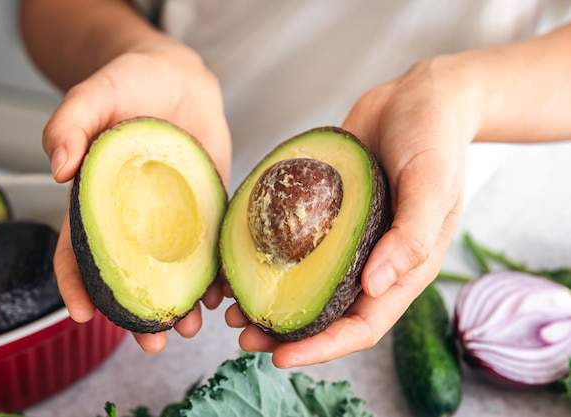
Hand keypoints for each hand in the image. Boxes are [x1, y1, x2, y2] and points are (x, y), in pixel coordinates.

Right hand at [45, 44, 231, 352]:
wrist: (180, 79)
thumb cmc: (131, 82)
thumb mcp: (95, 93)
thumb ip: (69, 122)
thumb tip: (57, 167)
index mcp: (100, 199)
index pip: (78, 249)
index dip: (76, 284)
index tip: (84, 316)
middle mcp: (136, 216)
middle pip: (131, 274)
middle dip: (139, 312)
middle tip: (152, 343)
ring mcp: (175, 215)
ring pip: (174, 269)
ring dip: (181, 301)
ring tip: (191, 327)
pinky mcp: (208, 206)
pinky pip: (212, 245)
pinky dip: (216, 271)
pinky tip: (223, 291)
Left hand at [226, 55, 481, 366]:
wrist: (418, 98)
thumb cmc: (434, 139)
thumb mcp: (434, 183)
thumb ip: (412, 235)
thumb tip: (376, 286)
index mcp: (402, 267)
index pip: (362, 325)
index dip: (323, 347)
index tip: (281, 357)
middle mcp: (370, 259)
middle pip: (326, 312)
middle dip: (286, 331)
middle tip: (243, 335)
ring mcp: (344, 238)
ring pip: (304, 283)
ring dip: (270, 299)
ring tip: (233, 307)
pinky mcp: (324, 213)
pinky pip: (292, 243)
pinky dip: (267, 257)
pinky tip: (239, 259)